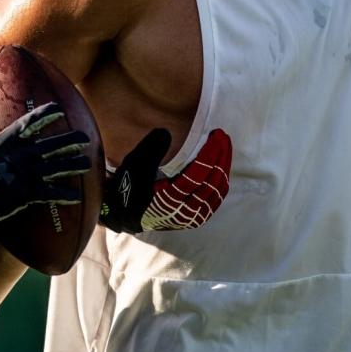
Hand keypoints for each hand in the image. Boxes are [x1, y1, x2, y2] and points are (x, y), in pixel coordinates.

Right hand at [0, 104, 90, 235]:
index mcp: (5, 142)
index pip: (30, 123)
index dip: (46, 115)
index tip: (59, 110)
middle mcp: (21, 155)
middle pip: (52, 145)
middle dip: (70, 141)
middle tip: (85, 139)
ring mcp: (26, 174)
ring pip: (57, 167)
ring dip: (74, 165)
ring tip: (87, 164)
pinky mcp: (28, 193)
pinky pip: (52, 193)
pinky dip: (65, 195)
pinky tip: (77, 196)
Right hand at [101, 128, 231, 232]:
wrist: (126, 216)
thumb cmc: (130, 189)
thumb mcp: (134, 167)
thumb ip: (150, 150)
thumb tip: (165, 132)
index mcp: (168, 200)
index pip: (196, 175)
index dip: (209, 154)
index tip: (216, 136)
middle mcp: (183, 212)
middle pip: (211, 182)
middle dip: (220, 157)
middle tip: (222, 136)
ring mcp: (191, 218)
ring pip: (217, 191)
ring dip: (224, 167)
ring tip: (224, 146)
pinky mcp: (196, 219)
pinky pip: (216, 199)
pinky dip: (221, 181)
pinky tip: (223, 166)